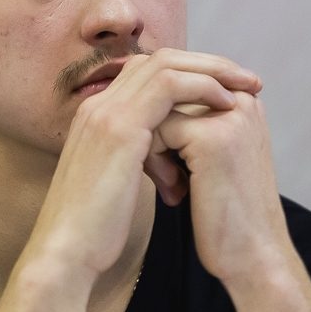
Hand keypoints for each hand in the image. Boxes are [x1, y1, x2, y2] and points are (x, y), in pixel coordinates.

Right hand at [28, 49, 261, 277]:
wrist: (65, 252)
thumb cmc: (92, 231)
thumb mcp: (114, 183)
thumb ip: (134, 160)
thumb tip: (166, 160)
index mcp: (96, 117)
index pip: (145, 73)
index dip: (188, 75)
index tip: (224, 90)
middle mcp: (98, 106)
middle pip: (157, 60)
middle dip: (206, 64)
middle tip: (244, 79)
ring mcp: (106, 112)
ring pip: (166, 64)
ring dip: (212, 71)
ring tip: (245, 88)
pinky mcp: (119, 127)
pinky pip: (170, 86)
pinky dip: (203, 87)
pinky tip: (226, 105)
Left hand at [154, 89, 291, 282]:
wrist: (251, 255)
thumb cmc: (225, 209)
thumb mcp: (211, 152)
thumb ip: (191, 118)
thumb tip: (142, 96)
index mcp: (241, 97)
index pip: (174, 86)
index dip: (162, 123)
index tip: (174, 160)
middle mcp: (240, 98)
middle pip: (164, 95)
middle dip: (154, 132)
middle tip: (167, 175)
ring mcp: (228, 115)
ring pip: (155, 110)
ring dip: (151, 147)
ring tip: (170, 183)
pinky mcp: (212, 137)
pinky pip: (154, 131)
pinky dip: (152, 161)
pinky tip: (174, 191)